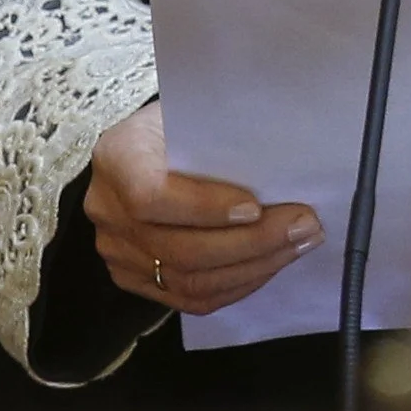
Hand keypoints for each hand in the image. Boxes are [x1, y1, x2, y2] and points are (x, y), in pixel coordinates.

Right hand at [85, 101, 319, 314]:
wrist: (157, 143)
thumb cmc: (189, 122)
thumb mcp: (201, 112)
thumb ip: (226, 136)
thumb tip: (286, 164)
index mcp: (117, 155)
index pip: (151, 195)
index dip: (204, 208)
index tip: (256, 206)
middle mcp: (106, 207)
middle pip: (178, 247)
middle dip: (252, 242)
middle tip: (304, 226)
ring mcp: (116, 249)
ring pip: (187, 279)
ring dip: (254, 266)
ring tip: (299, 244)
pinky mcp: (132, 278)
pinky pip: (187, 298)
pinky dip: (237, 284)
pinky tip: (271, 264)